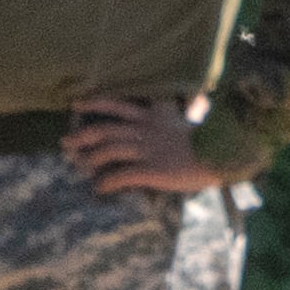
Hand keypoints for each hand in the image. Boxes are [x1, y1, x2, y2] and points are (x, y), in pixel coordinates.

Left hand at [65, 93, 241, 195]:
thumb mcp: (189, 118)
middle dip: (82, 135)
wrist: (224, 154)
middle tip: (65, 142)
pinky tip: (99, 188)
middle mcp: (147, 129)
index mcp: (156, 114)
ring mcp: (148, 149)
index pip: (120, 103)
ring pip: (109, 150)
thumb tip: (185, 104)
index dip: (97, 102)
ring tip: (81, 166)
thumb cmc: (209, 139)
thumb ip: (174, 113)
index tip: (78, 103)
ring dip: (90, 159)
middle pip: (106, 129)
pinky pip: (122, 175)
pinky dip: (107, 182)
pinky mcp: (152, 170)